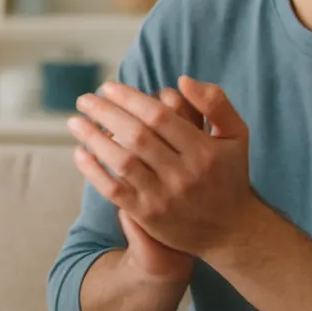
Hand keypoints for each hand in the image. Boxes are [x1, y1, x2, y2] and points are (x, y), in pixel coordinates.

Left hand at [67, 76, 254, 258]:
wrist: (231, 231)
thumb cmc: (229, 174)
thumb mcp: (236, 135)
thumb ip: (215, 103)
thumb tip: (182, 79)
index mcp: (204, 151)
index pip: (159, 116)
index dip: (129, 98)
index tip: (108, 87)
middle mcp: (185, 174)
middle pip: (137, 136)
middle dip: (105, 113)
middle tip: (85, 100)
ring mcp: (165, 197)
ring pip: (123, 162)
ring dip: (93, 139)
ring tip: (75, 122)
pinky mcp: (149, 216)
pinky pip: (114, 190)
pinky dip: (93, 171)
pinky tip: (80, 152)